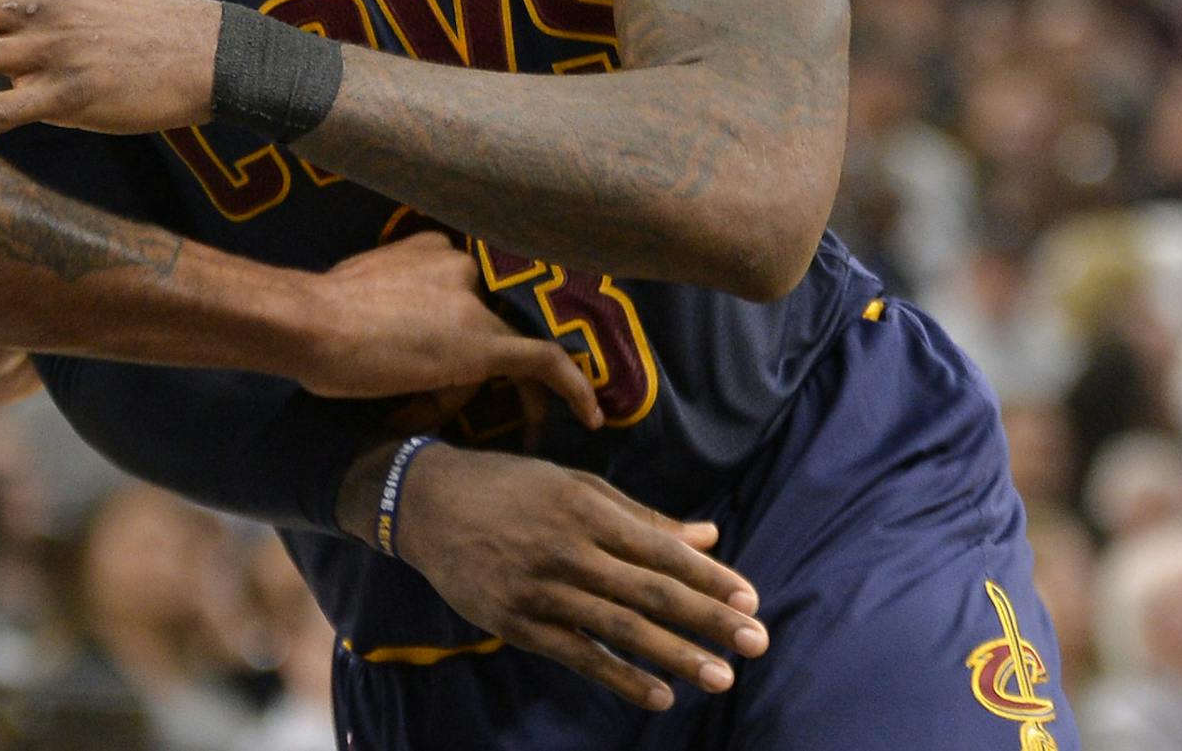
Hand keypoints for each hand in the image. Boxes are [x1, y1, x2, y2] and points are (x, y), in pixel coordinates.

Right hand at [294, 235, 601, 420]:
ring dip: (501, 387)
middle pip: (491, 319)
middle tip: (477, 395)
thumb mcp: (362, 296)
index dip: (474, 324)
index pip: (470, 290)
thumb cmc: (314, 316)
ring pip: (505, 346)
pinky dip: (573, 388)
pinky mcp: (484, 344)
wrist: (307, 323)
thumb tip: (414, 355)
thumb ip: (396, 307)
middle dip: (482, 360)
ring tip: (515, 425)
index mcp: (432, 246)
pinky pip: (545, 363)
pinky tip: (591, 415)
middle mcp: (461, 264)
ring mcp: (475, 303)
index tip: (470, 351)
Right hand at [345, 442, 768, 710]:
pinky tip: (660, 696)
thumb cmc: (509, 486)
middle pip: (650, 591)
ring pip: (620, 628)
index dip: (708, 577)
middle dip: (708, 619)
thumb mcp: (574, 484)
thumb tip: (709, 536)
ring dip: (676, 656)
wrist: (424, 502)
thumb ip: (641, 515)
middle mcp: (567, 549)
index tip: (750, 599)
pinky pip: (579, 655)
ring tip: (722, 675)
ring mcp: (541, 589)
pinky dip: (621, 677)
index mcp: (585, 508)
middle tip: (757, 642)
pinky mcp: (517, 623)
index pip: (659, 549)